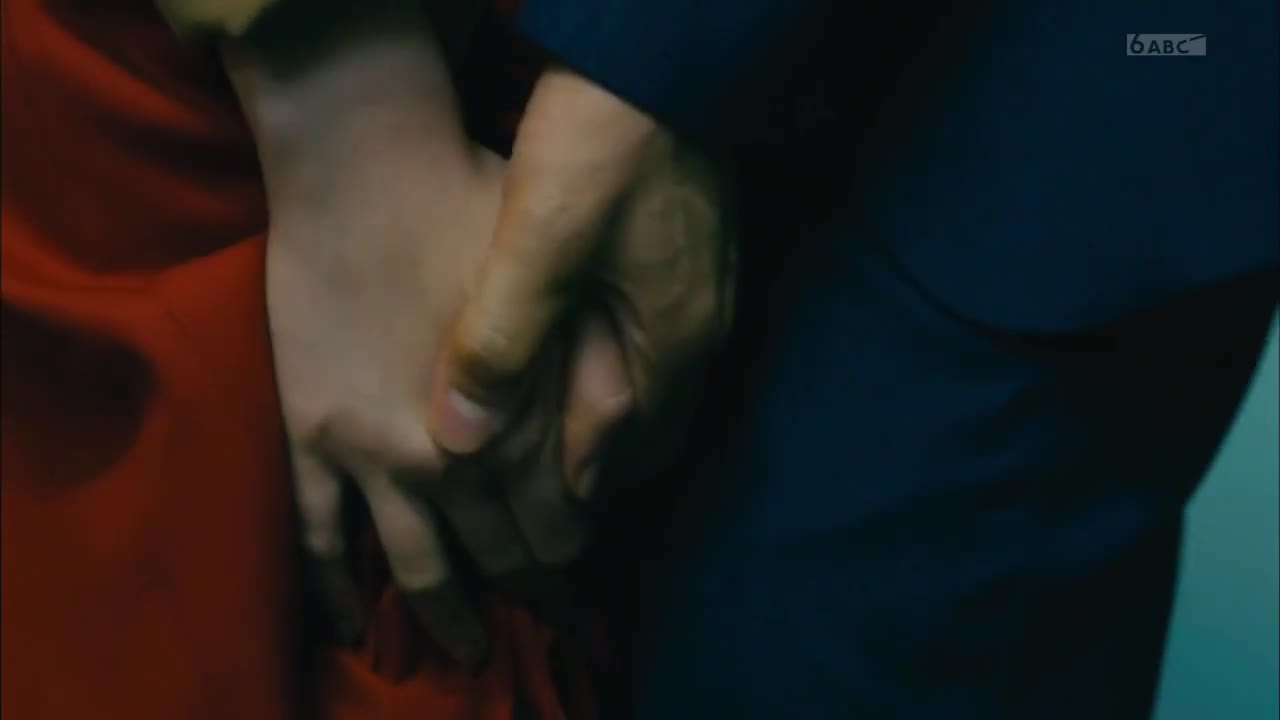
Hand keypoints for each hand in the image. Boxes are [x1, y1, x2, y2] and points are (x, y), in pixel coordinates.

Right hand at [224, 5, 535, 665]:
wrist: (367, 169)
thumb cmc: (478, 214)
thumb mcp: (567, 298)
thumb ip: (594, 392)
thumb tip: (606, 472)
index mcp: (520, 429)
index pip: (558, 528)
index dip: (572, 556)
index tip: (576, 574)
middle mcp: (451, 462)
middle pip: (499, 554)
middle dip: (528, 590)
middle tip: (543, 615)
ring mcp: (373, 457)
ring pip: (418, 565)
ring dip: (448, 615)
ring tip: (469, 649)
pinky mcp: (311, 437)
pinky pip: (321, 535)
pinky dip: (336, 587)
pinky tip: (347, 625)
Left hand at [429, 66, 735, 552]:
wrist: (667, 50)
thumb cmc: (607, 139)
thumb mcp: (541, 239)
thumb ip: (501, 341)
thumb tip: (457, 438)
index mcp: (667, 343)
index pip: (616, 452)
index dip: (568, 495)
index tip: (528, 529)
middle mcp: (697, 331)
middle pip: (644, 431)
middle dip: (595, 470)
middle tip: (541, 501)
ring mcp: (706, 291)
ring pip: (654, 386)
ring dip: (608, 420)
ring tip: (555, 440)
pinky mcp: (696, 254)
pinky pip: (659, 342)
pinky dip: (619, 368)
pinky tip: (585, 353)